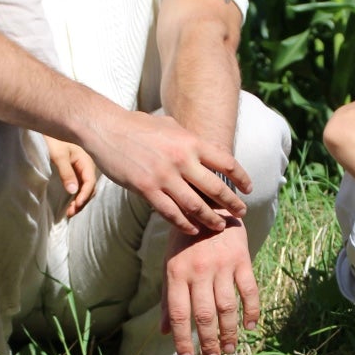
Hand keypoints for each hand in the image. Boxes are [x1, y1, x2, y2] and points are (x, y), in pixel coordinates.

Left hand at [46, 138, 95, 216]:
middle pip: (90, 188)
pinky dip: (76, 194)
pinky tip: (70, 201)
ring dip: (79, 200)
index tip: (75, 206)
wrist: (48, 125)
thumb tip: (73, 192)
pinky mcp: (76, 167)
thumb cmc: (52, 138)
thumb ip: (66, 173)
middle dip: (82, 201)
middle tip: (70, 213)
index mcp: (87, 161)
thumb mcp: (58, 155)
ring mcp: (82, 166)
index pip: (90, 183)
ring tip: (69, 211)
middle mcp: (87, 164)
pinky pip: (80, 184)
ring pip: (85, 187)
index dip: (84, 196)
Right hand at [90, 107, 250, 236]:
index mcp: (190, 142)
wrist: (106, 128)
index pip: (226, 162)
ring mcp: (163, 176)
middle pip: (215, 188)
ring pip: (195, 205)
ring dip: (211, 218)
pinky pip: (170, 213)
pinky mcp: (146, 189)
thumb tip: (209, 149)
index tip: (249, 189)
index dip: (241, 177)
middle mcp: (181, 159)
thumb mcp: (170, 126)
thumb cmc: (138, 125)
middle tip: (242, 213)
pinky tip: (193, 229)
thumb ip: (190, 140)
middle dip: (232, 203)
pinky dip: (184, 224)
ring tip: (220, 225)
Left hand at [161, 221, 259, 354]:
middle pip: (204, 315)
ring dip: (229, 332)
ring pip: (227, 307)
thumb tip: (164, 332)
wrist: (208, 204)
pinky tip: (250, 326)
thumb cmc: (186, 240)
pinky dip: (252, 311)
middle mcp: (198, 270)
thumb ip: (167, 298)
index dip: (182, 339)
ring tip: (229, 349)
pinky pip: (249, 290)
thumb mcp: (170, 264)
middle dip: (208, 341)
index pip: (178, 313)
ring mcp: (221, 265)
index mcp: (177, 273)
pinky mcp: (242, 259)